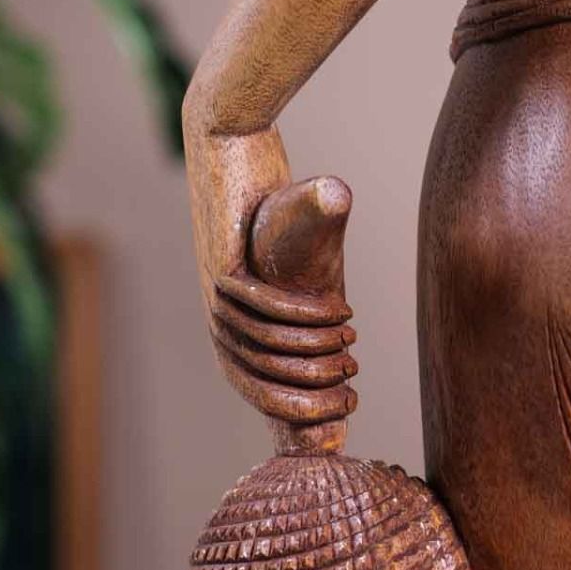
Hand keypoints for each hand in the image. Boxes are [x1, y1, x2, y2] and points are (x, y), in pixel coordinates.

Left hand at [208, 176, 358, 425]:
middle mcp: (220, 322)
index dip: (303, 410)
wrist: (239, 159)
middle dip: (313, 386)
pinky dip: (306, 313)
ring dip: (316, 345)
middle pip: (263, 376)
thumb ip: (316, 321)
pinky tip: (340, 309)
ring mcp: (217, 296)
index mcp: (234, 337)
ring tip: (351, 335)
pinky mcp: (222, 267)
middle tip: (354, 373)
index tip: (347, 406)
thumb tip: (347, 367)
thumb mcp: (303, 282)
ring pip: (266, 342)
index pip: (260, 394)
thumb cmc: (278, 226)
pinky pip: (266, 305)